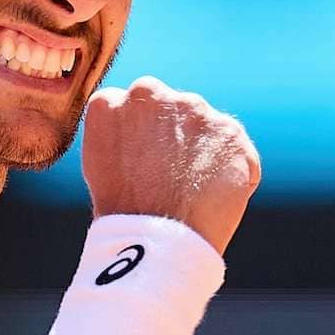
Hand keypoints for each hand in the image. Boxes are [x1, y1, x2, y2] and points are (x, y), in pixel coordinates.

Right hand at [81, 76, 260, 253]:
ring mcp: (192, 108)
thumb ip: (120, 137)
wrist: (158, 240)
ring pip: (202, 126)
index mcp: (109, 103)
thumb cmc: (123, 216)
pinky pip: (234, 150)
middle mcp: (149, 94)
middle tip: (169, 177)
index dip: (140, 136)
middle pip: (167, 108)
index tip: (143, 162)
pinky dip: (232, 172)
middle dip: (172, 134)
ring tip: (191, 193)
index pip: (129, 107)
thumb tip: (141, 137)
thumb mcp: (100, 166)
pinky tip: (214, 199)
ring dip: (202, 151)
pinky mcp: (229, 129)